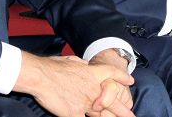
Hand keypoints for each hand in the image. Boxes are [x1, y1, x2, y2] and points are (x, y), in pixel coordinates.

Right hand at [14, 52, 133, 116]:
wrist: (40, 76)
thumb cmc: (51, 67)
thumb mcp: (70, 61)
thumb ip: (82, 65)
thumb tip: (85, 66)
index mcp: (92, 73)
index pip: (112, 73)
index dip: (122, 77)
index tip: (130, 81)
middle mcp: (93, 89)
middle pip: (113, 101)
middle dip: (124, 110)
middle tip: (131, 116)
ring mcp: (85, 102)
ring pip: (101, 114)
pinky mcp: (75, 113)